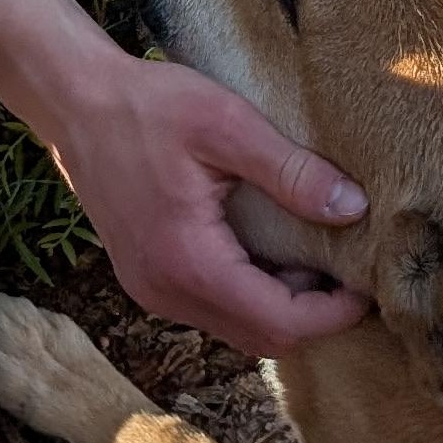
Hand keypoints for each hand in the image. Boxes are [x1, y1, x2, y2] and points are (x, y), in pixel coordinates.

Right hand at [0, 0, 369, 356]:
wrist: (75, 104)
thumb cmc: (149, 106)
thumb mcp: (227, 124)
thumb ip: (291, 171)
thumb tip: (353, 209)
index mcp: (189, 262)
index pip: (279, 321)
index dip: (332, 313)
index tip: (367, 284)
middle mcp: (168, 293)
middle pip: (261, 338)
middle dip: (313, 317)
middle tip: (350, 275)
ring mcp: (153, 294)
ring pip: (237, 330)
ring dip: (282, 308)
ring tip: (316, 261)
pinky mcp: (148, 283)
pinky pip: (213, 311)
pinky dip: (250, 296)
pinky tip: (271, 256)